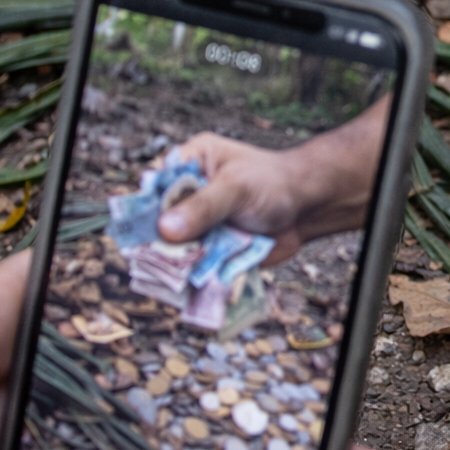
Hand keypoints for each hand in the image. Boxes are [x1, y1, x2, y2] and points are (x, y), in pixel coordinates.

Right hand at [158, 96, 390, 259]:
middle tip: (158, 258)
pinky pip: (189, 265)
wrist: (307, 209)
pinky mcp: (206, 249)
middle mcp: (185, 194)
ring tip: (177, 275)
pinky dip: (189, 276)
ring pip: (169, 247)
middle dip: (157, 242)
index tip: (142, 230)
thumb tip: (165, 229)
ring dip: (173, 263)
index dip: (143, 208)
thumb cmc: (273, 184)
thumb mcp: (237, 188)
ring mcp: (195, 224)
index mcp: (188, 163)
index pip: (152, 186)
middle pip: (154, 221)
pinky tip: (189, 286)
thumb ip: (203, 206)